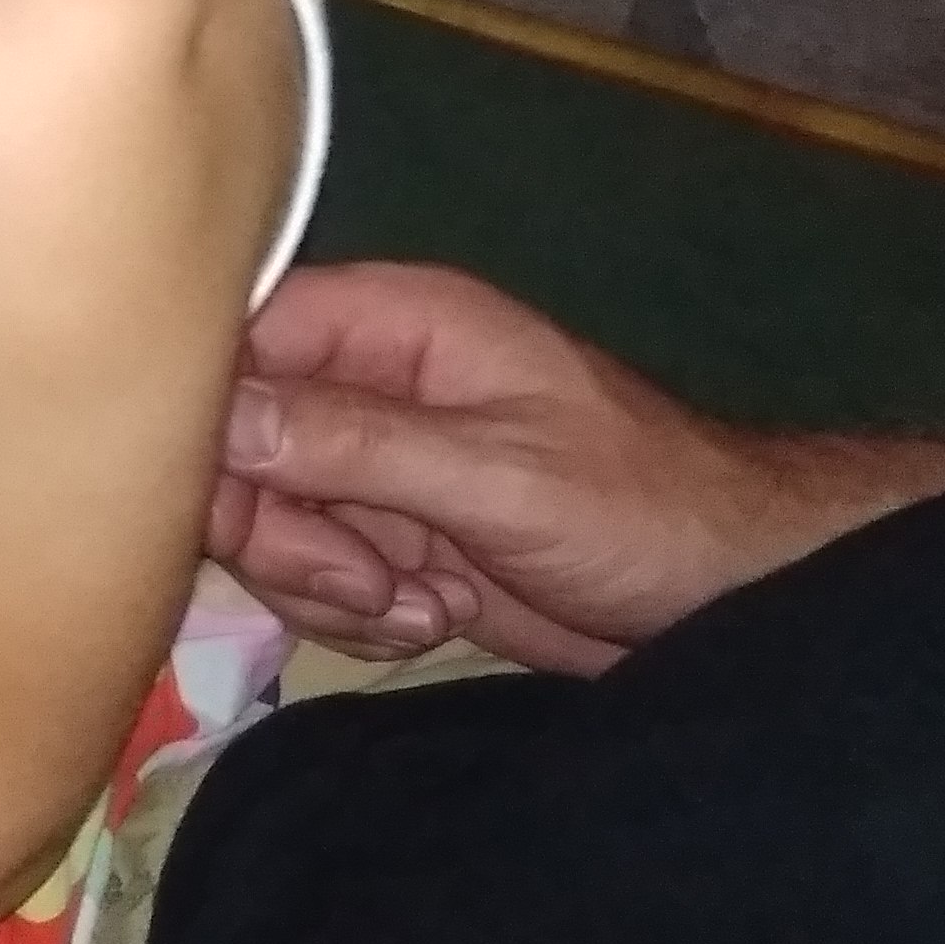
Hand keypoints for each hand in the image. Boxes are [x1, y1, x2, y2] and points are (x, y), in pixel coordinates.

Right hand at [205, 261, 938, 674]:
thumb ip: (349, 441)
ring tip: (421, 604)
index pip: (238, 340)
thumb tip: (212, 414)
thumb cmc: (638, 510)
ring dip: (323, 582)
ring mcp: (371, 463)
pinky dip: (351, 612)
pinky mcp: (384, 535)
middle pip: (235, 443)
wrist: (732, 597)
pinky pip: (306, 571)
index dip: (213, 420)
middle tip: (367, 578)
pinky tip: (430, 617)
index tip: (240, 504)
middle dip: (283, 530)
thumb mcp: (495, 475)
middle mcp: (366, 382)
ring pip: (262, 517)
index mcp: (392, 325)